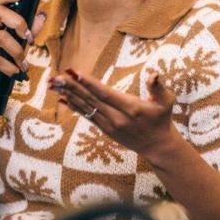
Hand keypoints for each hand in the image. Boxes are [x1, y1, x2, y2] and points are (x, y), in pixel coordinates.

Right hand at [0, 0, 46, 96]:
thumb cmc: (4, 60)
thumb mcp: (20, 43)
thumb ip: (31, 30)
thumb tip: (43, 15)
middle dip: (19, 23)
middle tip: (29, 39)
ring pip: (2, 37)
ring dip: (18, 52)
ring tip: (23, 64)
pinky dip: (10, 68)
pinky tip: (15, 73)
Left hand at [49, 68, 177, 160]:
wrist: (158, 146)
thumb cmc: (162, 119)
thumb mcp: (166, 102)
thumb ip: (158, 87)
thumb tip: (154, 75)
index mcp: (130, 108)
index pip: (106, 94)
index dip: (90, 84)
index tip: (76, 74)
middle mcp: (116, 118)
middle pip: (91, 99)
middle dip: (72, 87)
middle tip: (56, 77)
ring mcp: (109, 125)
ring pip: (86, 107)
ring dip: (68, 95)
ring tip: (54, 85)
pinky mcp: (105, 129)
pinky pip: (87, 116)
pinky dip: (74, 106)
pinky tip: (62, 99)